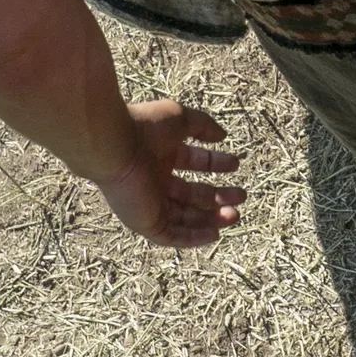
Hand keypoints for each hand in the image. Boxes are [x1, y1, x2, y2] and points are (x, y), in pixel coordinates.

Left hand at [90, 100, 245, 247]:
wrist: (114, 146)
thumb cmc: (145, 128)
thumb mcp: (180, 119)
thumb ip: (203, 126)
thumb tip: (223, 136)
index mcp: (160, 156)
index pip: (192, 163)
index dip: (215, 164)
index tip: (236, 164)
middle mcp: (155, 181)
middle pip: (191, 193)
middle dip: (217, 195)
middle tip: (241, 196)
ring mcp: (149, 204)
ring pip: (184, 217)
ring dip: (210, 218)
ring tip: (235, 216)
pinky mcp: (145, 222)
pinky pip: (171, 235)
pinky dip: (192, 237)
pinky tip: (215, 234)